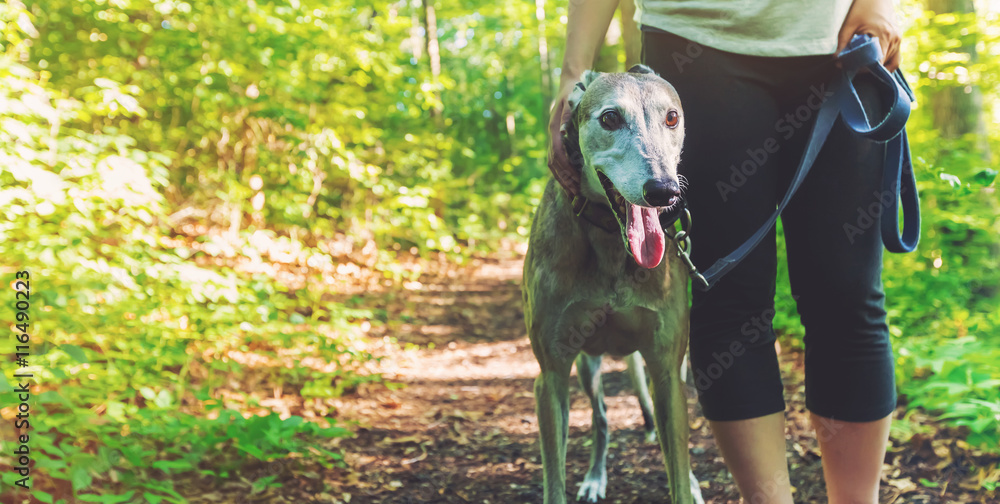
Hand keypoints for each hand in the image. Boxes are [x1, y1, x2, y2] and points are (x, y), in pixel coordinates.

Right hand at [548, 79, 581, 195]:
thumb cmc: (573, 91)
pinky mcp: (557, 138)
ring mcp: (553, 137)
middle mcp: (552, 134)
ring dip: (562, 178)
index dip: (566, 168)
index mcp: (554, 127)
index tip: (576, 179)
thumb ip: (568, 115)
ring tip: (573, 192)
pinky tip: (571, 180)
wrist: (570, 82)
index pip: (557, 153)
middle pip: (553, 163)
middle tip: (576, 193)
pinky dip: (562, 171)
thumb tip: (563, 132)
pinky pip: (557, 159)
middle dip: (564, 179)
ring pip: (553, 163)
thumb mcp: (571, 100)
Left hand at [837, 0, 901, 70]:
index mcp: (883, 35)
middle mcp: (894, 39)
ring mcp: (898, 39)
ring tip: (862, 64)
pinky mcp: (898, 38)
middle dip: (868, 68)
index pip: (877, 62)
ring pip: (890, 62)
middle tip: (854, 67)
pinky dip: (885, 63)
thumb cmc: (861, 8)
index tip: (852, 68)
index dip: (864, 69)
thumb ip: (843, 44)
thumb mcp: (848, 25)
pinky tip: (874, 63)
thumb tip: (837, 60)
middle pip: (883, 64)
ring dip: (877, 66)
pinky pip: (895, 57)